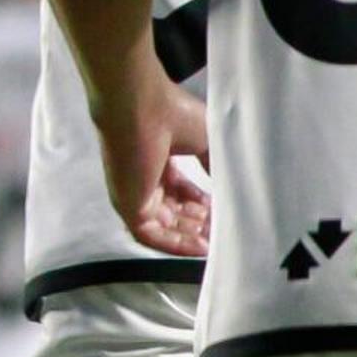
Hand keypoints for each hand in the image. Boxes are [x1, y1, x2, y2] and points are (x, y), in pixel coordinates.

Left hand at [95, 74, 212, 259]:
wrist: (143, 108)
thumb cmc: (173, 115)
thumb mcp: (206, 141)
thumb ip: (215, 165)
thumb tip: (229, 186)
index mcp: (159, 162)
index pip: (181, 193)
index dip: (203, 205)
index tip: (225, 213)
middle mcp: (145, 181)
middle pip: (174, 213)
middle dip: (201, 225)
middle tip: (225, 234)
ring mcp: (134, 194)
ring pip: (165, 227)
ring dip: (191, 237)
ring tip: (218, 244)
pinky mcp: (127, 206)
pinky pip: (152, 235)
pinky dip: (176, 244)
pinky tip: (200, 249)